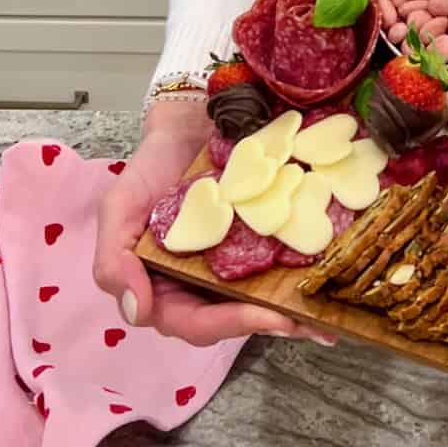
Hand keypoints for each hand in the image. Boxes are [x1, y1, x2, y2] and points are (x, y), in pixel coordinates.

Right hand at [93, 99, 335, 347]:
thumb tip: (137, 312)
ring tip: (329, 321)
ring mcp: (239, 260)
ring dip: (297, 313)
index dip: (228, 325)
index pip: (194, 322)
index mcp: (167, 287)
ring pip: (265, 296)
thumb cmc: (148, 168)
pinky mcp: (266, 235)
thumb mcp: (118, 210)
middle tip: (309, 325)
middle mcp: (206, 282)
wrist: (187, 120)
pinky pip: (286, 258)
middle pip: (237, 318)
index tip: (263, 317)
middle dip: (273, 325)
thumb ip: (114, 262)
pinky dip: (306, 270)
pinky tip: (334, 272)